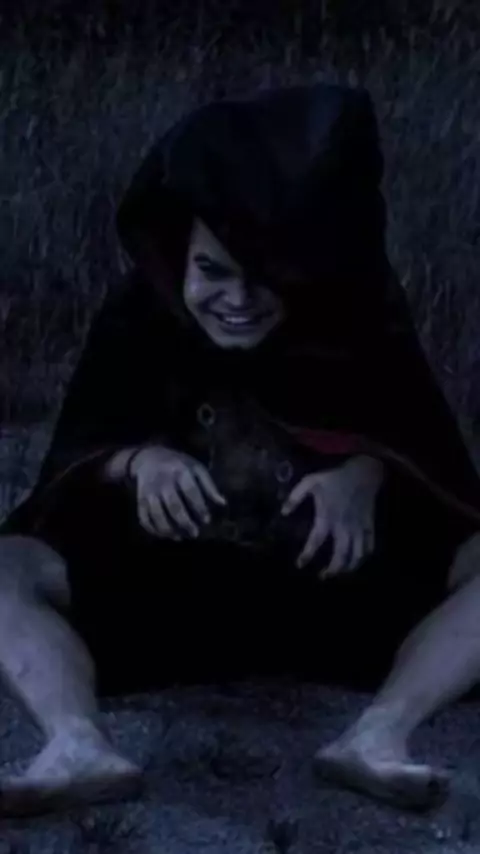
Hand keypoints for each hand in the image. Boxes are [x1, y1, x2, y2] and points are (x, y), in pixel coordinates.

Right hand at [127, 445, 226, 539]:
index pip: (191, 492)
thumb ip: (209, 485)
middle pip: (173, 506)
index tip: (206, 520)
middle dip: (184, 522)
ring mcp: (149, 492)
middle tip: (194, 533)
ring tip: (179, 537)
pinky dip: (153, 529)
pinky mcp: (140, 500)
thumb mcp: (196, 468)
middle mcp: (163, 482)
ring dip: (168, 529)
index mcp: (180, 472)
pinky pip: (144, 517)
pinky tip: (164, 535)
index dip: (199, 508)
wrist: (148, 458)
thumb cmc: (178, 465)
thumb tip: (222, 503)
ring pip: (156, 514)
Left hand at [281, 456, 383, 577]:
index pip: (315, 541)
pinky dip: (364, 556)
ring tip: (340, 574)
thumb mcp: (310, 482)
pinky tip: (358, 560)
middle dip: (332, 569)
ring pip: (357, 554)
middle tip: (323, 577)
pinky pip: (369, 545)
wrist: (363, 472)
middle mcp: (343, 526)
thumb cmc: (335, 477)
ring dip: (349, 567)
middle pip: (340, 555)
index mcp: (327, 517)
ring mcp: (358, 527)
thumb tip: (283, 513)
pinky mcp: (368, 525)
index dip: (307, 555)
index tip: (299, 564)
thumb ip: (295, 497)